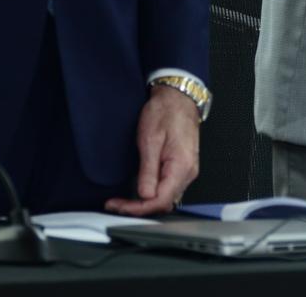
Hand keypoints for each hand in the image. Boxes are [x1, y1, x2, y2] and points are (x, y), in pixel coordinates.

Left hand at [105, 88, 200, 215]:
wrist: (178, 98)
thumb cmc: (165, 112)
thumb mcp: (150, 140)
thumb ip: (148, 170)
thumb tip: (145, 195)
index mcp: (181, 166)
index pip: (160, 200)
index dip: (138, 208)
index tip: (119, 206)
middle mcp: (188, 172)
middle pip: (164, 202)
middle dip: (139, 208)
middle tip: (116, 204)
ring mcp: (187, 170)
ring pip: (166, 197)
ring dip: (145, 202)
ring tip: (123, 200)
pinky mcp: (183, 167)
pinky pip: (169, 188)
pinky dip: (153, 193)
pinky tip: (139, 191)